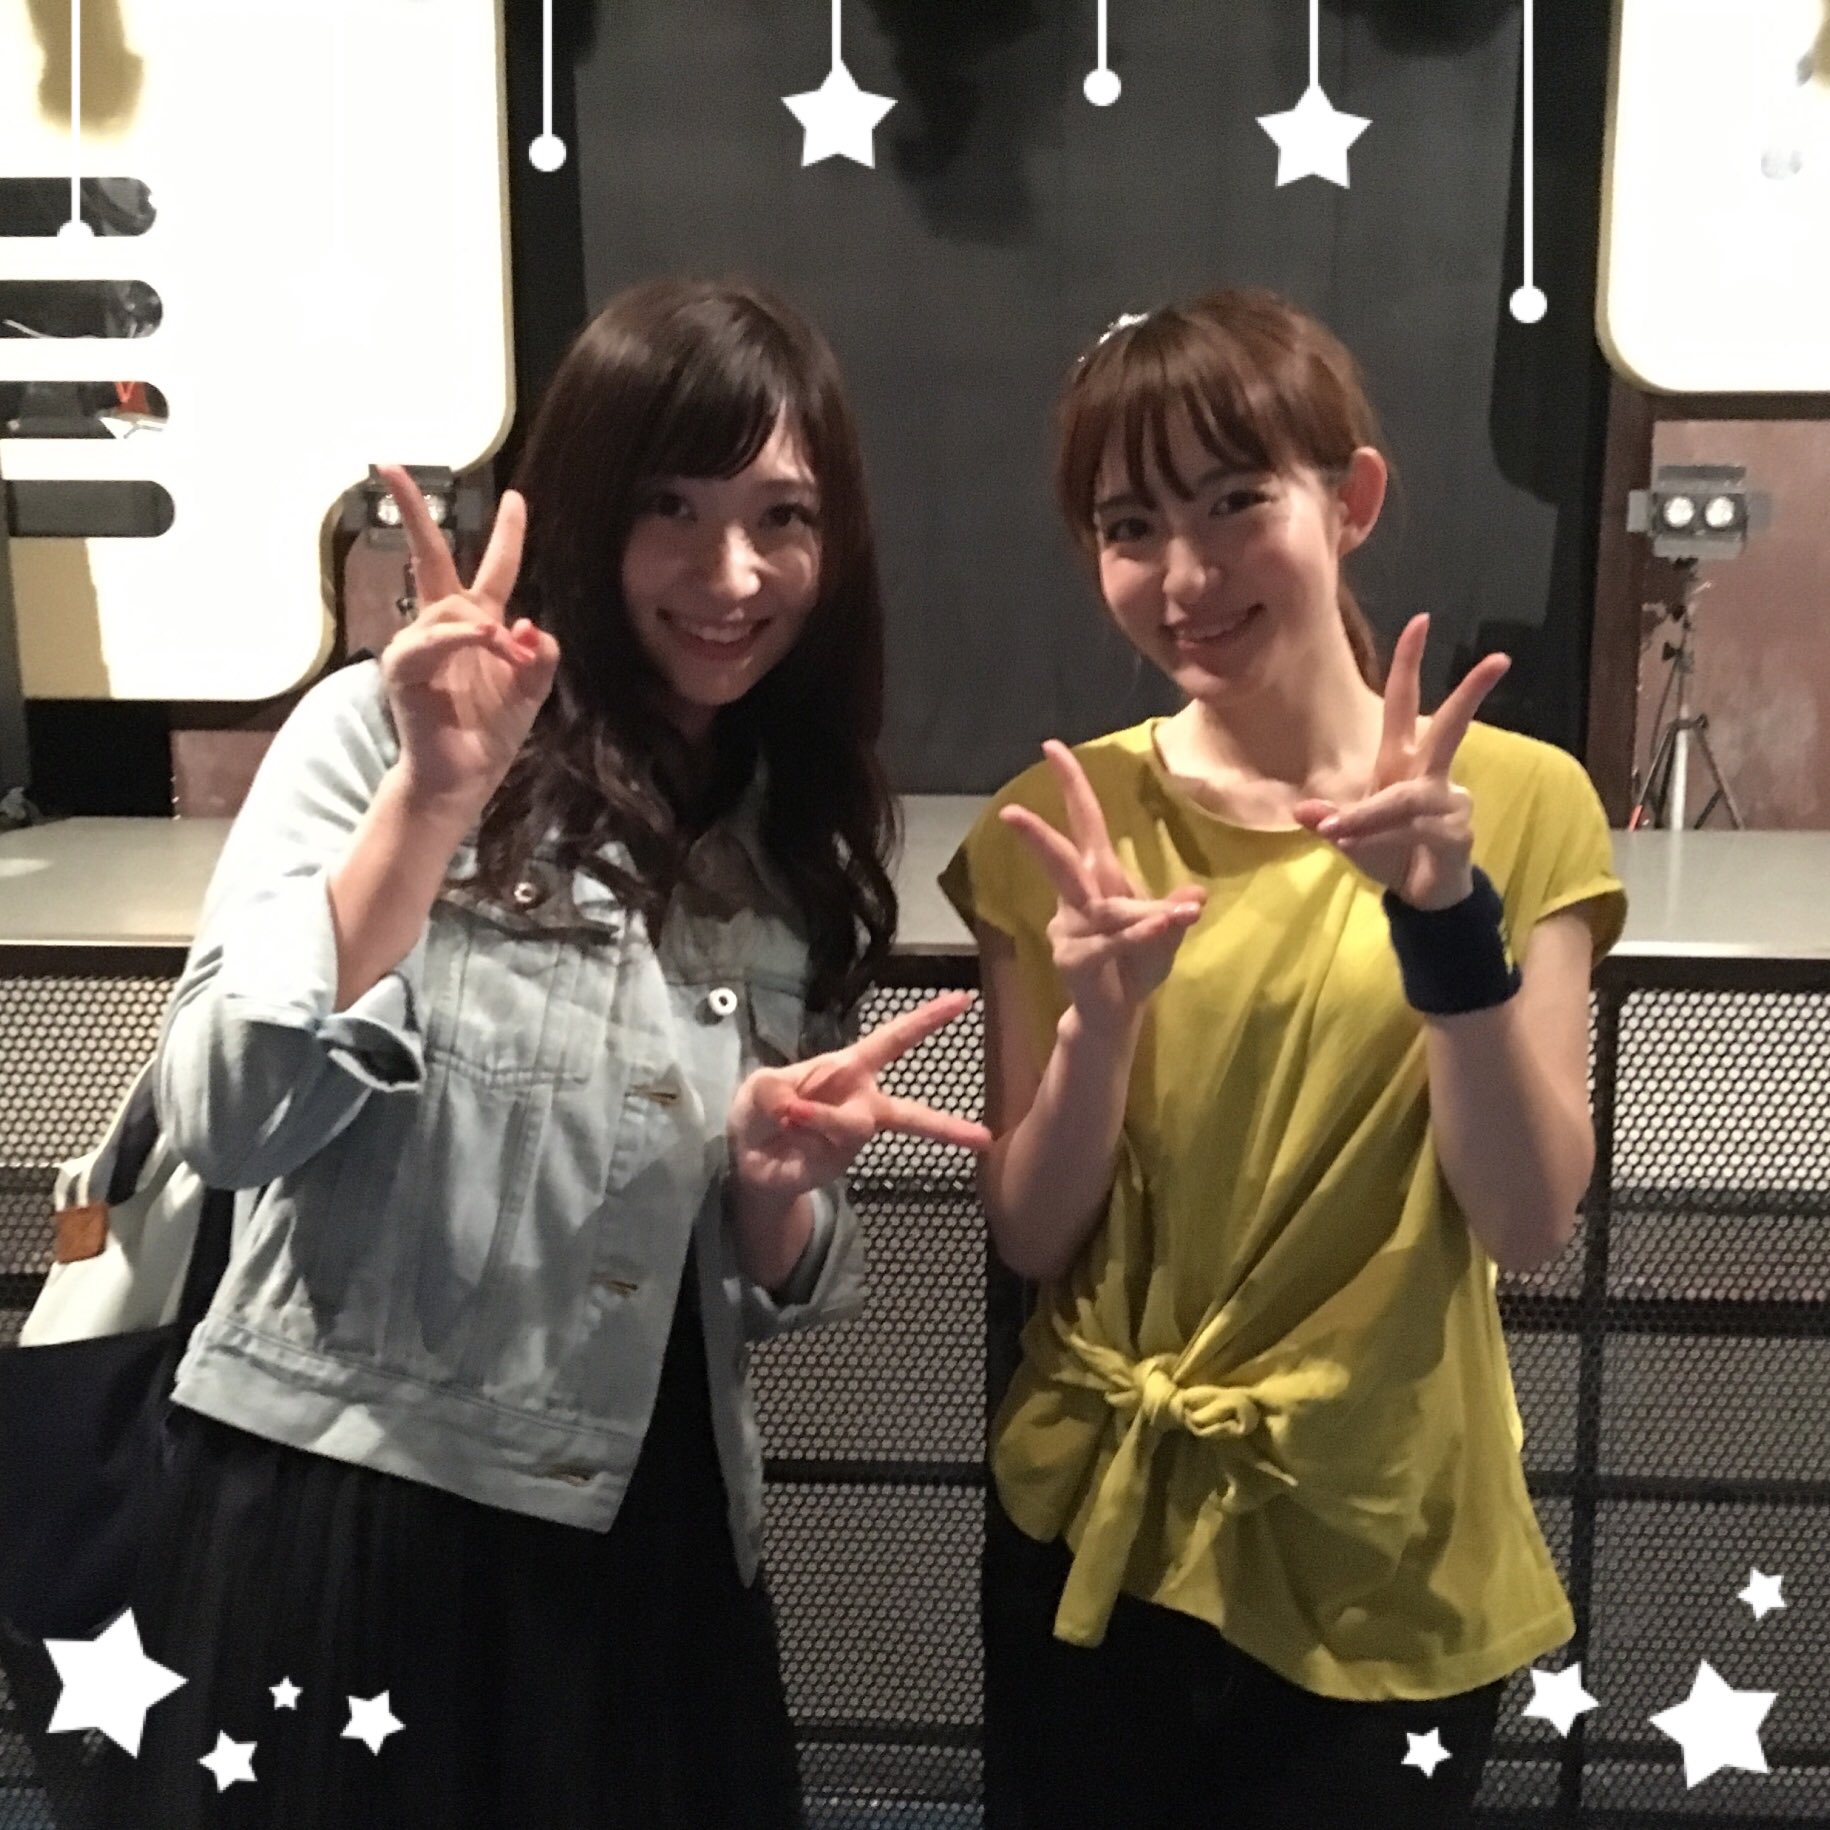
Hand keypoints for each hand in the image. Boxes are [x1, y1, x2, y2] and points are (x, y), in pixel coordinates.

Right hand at [374, 464, 559, 817]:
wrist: (463, 778)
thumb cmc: (490, 732)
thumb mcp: (532, 691)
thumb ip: (541, 658)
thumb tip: (533, 627)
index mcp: (479, 623)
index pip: (494, 568)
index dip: (506, 533)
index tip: (515, 496)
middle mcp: (445, 625)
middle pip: (430, 556)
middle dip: (414, 511)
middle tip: (390, 466)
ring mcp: (419, 644)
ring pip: (450, 606)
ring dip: (483, 628)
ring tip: (507, 660)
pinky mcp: (403, 669)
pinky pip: (431, 640)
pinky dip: (458, 636)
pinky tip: (484, 637)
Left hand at [728, 992, 993, 1203]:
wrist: (747, 1158)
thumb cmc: (762, 1108)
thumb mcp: (759, 1086)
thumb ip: (774, 1091)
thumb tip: (794, 1109)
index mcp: (848, 1068)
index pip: (893, 1039)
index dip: (927, 1020)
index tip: (962, 1001)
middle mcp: (860, 1101)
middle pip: (910, 1112)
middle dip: (946, 1126)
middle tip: (984, 1139)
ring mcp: (852, 1137)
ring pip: (856, 1125)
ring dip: (822, 1118)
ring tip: (790, 1116)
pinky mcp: (839, 1163)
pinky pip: (830, 1145)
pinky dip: (805, 1136)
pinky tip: (789, 1136)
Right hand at [998, 741, 1205, 1030]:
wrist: (1114, 1017)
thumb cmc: (1134, 966)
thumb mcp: (1164, 934)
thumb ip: (1174, 913)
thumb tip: (1196, 895)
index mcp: (1098, 878)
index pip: (1083, 822)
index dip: (1070, 785)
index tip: (1051, 747)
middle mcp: (1079, 899)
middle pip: (1059, 859)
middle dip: (1036, 836)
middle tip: (1010, 812)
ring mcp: (1071, 930)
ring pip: (1106, 911)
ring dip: (1145, 916)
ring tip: (1181, 916)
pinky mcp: (1076, 960)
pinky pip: (1114, 943)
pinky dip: (1143, 935)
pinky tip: (1169, 926)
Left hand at [1292, 613, 1508, 909]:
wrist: (1421, 894)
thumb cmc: (1389, 853)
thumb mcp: (1348, 836)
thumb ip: (1329, 821)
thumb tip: (1302, 811)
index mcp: (1399, 761)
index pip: (1405, 703)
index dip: (1409, 663)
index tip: (1420, 621)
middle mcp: (1427, 772)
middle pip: (1450, 726)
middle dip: (1471, 693)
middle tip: (1498, 659)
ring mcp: (1447, 799)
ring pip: (1405, 798)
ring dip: (1368, 817)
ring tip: (1338, 833)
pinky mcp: (1456, 830)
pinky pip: (1413, 830)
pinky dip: (1383, 840)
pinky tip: (1377, 857)